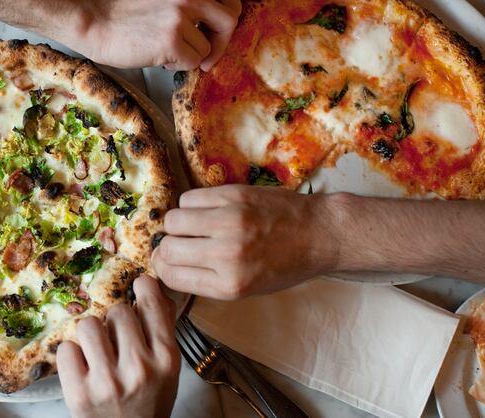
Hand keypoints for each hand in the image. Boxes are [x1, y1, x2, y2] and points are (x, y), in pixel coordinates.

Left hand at [57, 276, 179, 417]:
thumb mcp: (167, 370)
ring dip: (90, 334)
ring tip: (97, 352)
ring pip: (88, 325)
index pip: (151, 305)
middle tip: (115, 339)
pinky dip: (71, 356)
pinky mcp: (78, 393)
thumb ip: (162, 330)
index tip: (137, 285)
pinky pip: (66, 348)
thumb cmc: (148, 404)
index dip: (142, 288)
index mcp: (165, 360)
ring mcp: (107, 381)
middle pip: (117, 312)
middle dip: (114, 321)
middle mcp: (138, 369)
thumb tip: (151, 287)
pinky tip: (82, 368)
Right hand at [82, 0, 237, 70]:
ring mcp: (179, 18)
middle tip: (203, 59)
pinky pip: (192, 62)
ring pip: (206, 49)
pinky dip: (177, 66)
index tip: (209, 42)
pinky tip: (159, 58)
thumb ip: (191, 11)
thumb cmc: (127, 19)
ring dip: (189, 58)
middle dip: (218, 45)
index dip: (220, 30)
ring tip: (165, 52)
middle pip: (227, 24)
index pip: (224, 7)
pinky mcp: (171, 41)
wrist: (97, 25)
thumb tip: (216, 37)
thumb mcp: (165, 1)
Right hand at [152, 185, 341, 299]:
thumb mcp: (247, 288)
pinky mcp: (233, 196)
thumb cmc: (284, 265)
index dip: (164, 268)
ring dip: (178, 224)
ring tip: (195, 225)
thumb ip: (206, 279)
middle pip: (167, 248)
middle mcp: (226, 255)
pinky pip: (189, 199)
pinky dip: (192, 205)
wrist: (320, 233)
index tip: (169, 261)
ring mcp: (229, 222)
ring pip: (173, 220)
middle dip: (169, 247)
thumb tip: (165, 264)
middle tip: (182, 243)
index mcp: (229, 285)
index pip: (170, 276)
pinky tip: (207, 210)